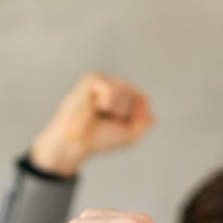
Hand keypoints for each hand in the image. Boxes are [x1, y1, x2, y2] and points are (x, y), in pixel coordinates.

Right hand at [29, 72, 153, 176]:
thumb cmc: (98, 139)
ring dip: (113, 109)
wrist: (76, 144)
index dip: (133, 117)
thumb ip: (147, 121)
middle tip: (105, 119)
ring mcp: (102, 80)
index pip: (142, 99)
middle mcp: (113, 84)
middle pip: (135, 95)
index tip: (115, 124)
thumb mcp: (130, 135)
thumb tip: (146, 101)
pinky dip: (104, 104)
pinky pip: (111, 91)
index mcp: (122, 94)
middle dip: (123, 113)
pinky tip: (92, 106)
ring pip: (124, 91)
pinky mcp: (91, 79)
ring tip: (97, 112)